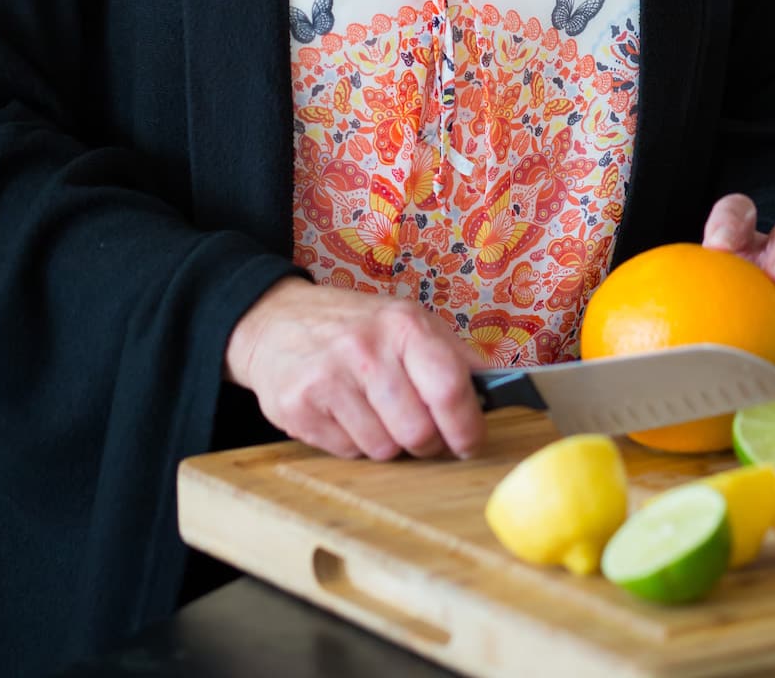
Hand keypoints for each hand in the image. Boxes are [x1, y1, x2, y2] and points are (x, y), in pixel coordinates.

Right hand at [223, 278, 488, 460]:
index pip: (449, 389)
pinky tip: (342, 413)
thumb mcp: (407, 322)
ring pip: (383, 451)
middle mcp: (366, 348)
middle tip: (415, 429)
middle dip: (424, 442)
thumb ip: (452, 356)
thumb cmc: (355, 327)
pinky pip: (346, 454)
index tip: (468, 442)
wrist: (276, 320)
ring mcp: (328, 377)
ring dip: (385, 443)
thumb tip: (497, 390)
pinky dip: (351, 444)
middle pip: (418, 432)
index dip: (466, 428)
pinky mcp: (297, 406)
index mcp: (404, 325)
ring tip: (372, 411)